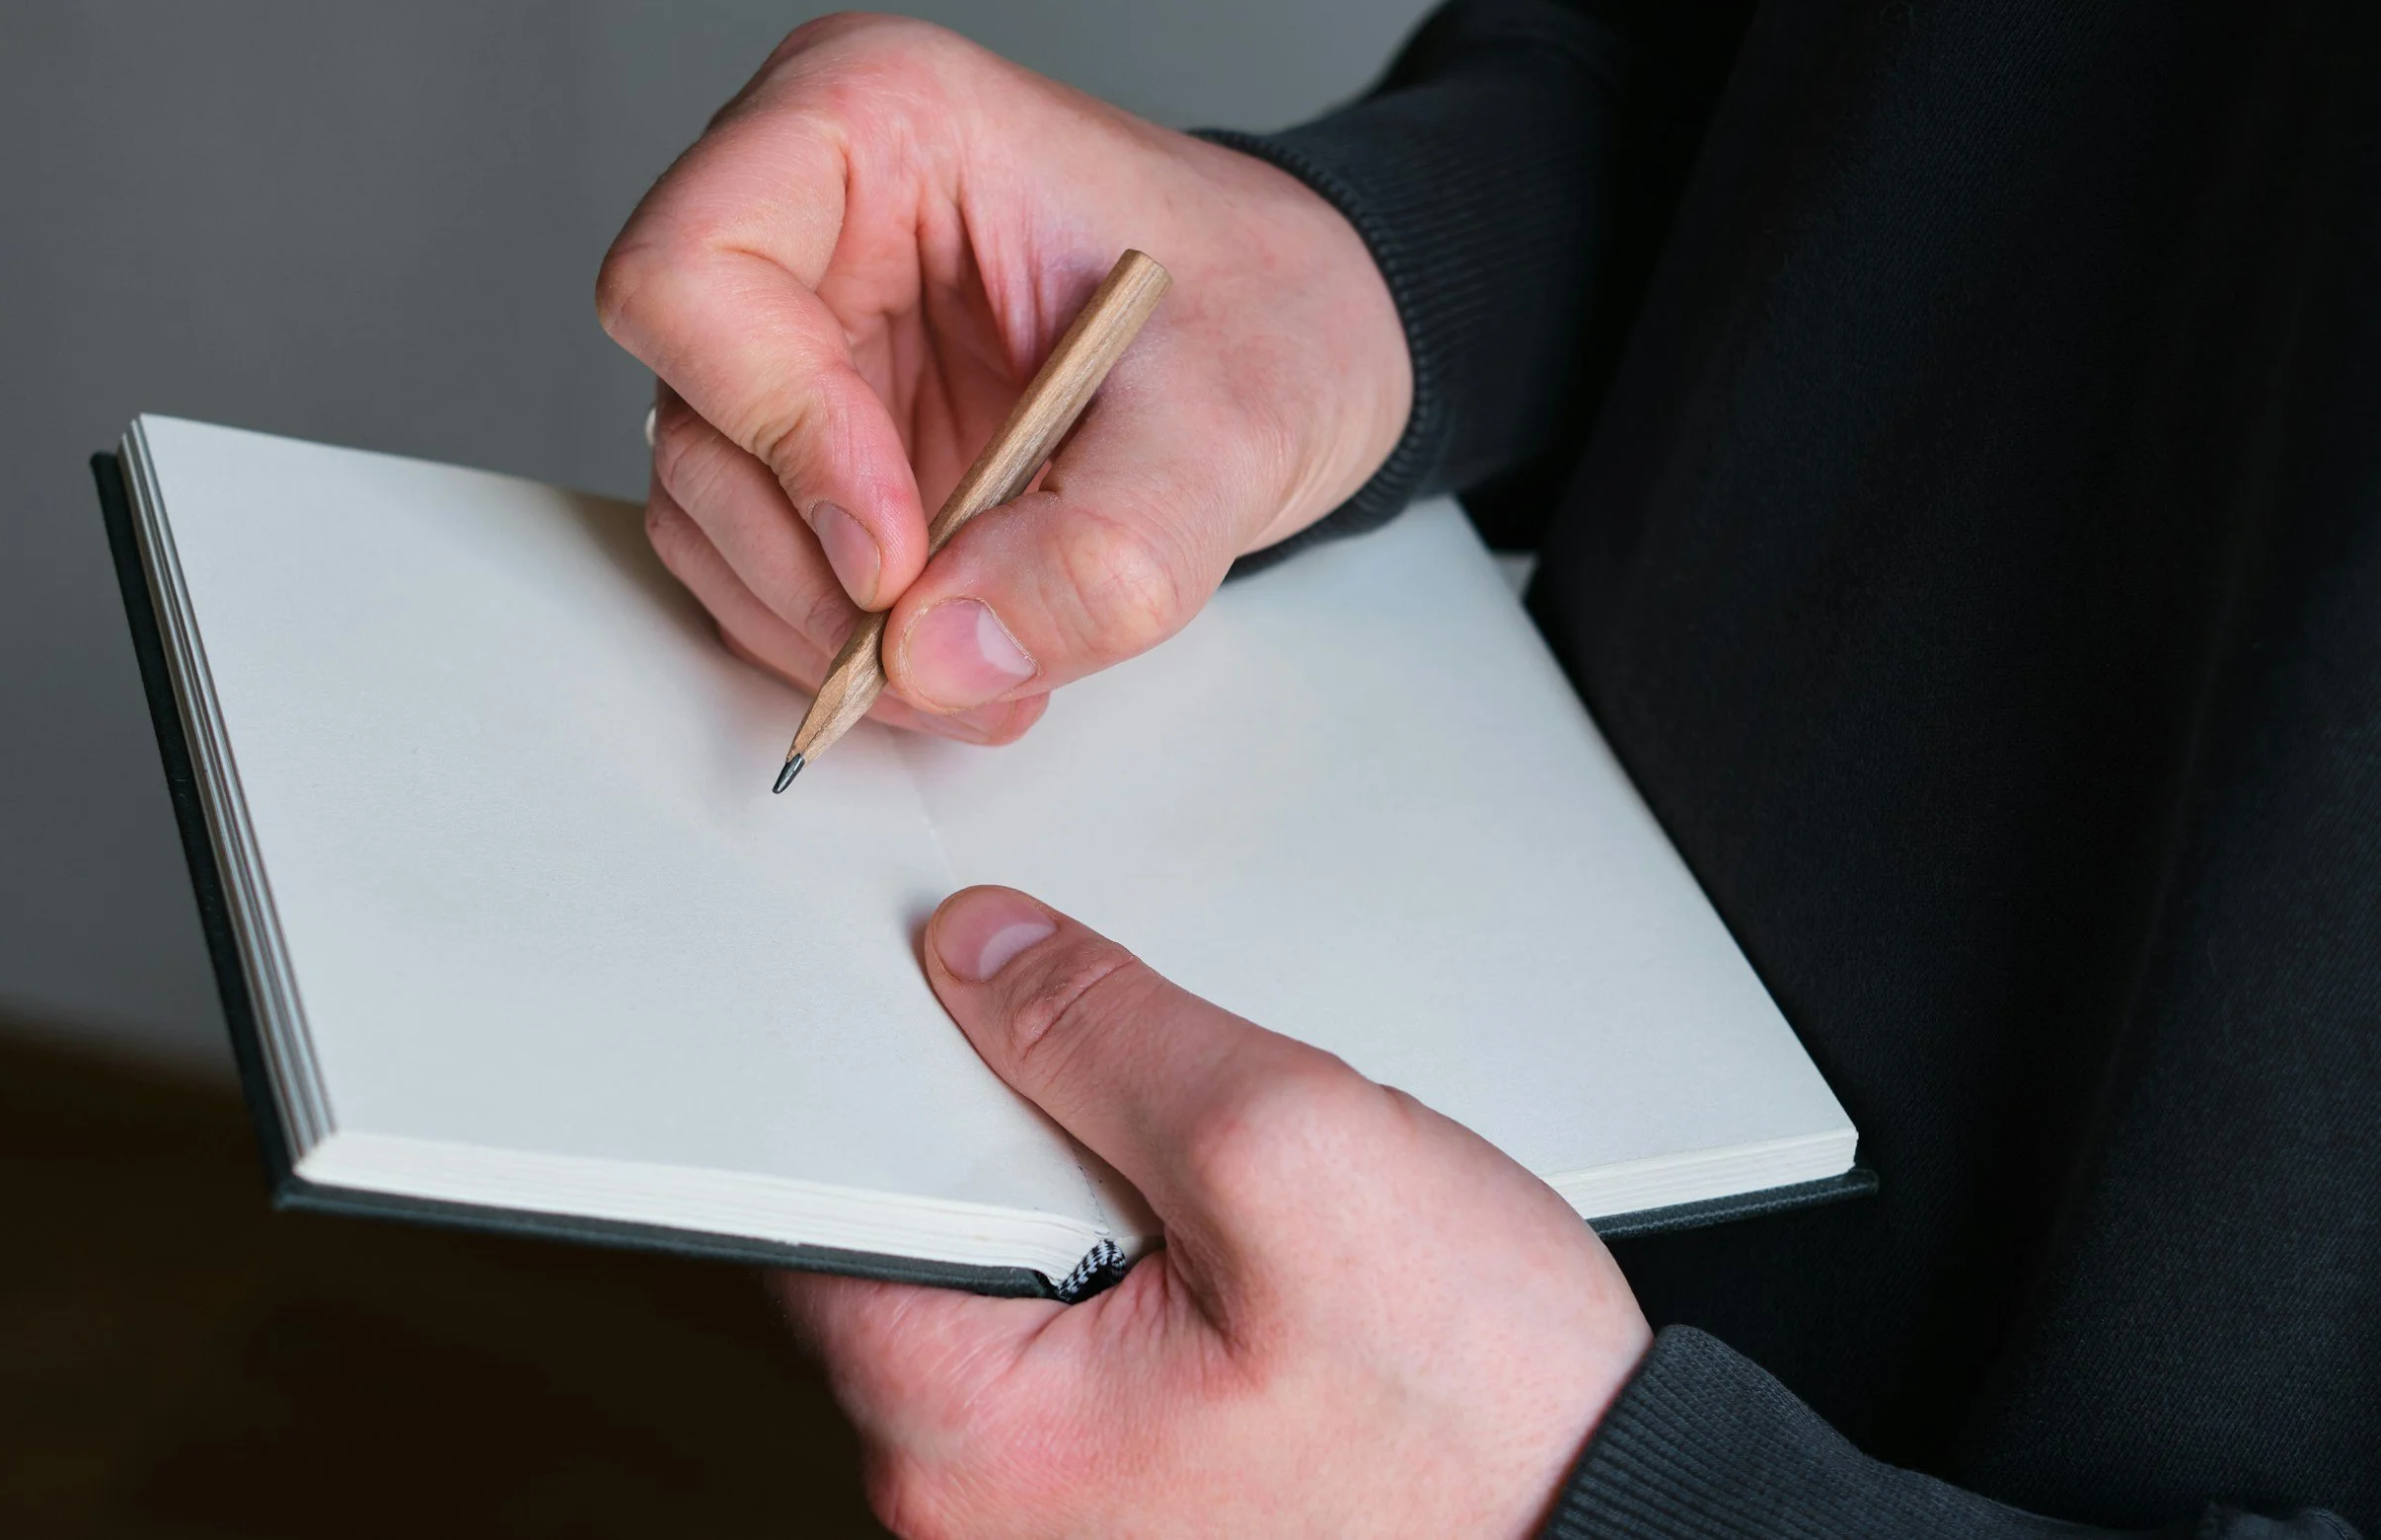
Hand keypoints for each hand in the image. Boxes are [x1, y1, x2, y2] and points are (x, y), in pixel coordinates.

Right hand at [597, 15, 1409, 742]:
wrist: (1301, 352)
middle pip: (695, 416)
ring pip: (709, 509)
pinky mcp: (815, 441)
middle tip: (943, 658)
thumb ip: (1101, 550)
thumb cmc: (1269, 313)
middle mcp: (805, 219)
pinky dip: (839, 642)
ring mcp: (798, 337)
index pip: (692, 272)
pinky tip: (962, 658)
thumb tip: (940, 654)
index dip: (776, 427)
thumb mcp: (1230, 428)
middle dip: (811, 570)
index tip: (894, 553)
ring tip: (984, 678)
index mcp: (874, 119)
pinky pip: (759, 563)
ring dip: (824, 630)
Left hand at [778, 887, 1652, 1537]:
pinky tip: (1250, 1259)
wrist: (1611, 1523)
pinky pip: (1081, 1338)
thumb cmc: (1480, 1418)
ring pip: (1015, 1278)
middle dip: (1029, 1136)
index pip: (832, 1206)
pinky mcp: (1130, 1494)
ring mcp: (1056, 1508)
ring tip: (1235, 1202)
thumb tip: (984, 957)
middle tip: (1174, 1123)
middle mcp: (978, 1500)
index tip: (965, 1002)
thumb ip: (1112, 1036)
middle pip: (923, 1238)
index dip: (902, 1068)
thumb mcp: (1295, 1157)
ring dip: (1102, 1197)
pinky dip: (1146, 1264)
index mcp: (970, 1436)